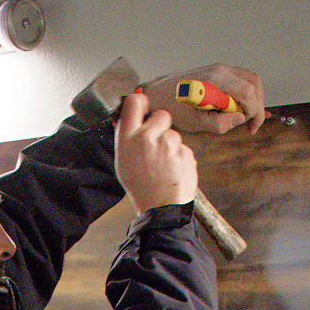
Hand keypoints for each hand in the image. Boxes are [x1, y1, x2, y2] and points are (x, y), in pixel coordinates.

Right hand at [114, 91, 197, 213]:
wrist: (161, 208)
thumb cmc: (141, 188)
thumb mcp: (123, 161)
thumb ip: (128, 137)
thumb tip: (130, 117)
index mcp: (129, 139)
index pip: (134, 102)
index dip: (139, 102)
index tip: (141, 105)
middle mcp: (149, 136)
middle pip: (161, 115)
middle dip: (160, 125)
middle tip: (156, 146)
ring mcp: (170, 143)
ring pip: (174, 134)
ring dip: (170, 145)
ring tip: (163, 166)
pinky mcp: (186, 151)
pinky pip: (183, 147)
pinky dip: (180, 157)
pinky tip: (172, 170)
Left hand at [145, 64, 265, 134]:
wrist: (159, 93)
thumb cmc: (173, 108)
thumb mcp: (195, 123)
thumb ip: (220, 123)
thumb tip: (241, 118)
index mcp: (215, 81)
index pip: (248, 92)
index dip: (254, 111)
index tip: (250, 126)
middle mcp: (220, 70)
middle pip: (254, 82)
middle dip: (257, 105)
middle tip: (251, 124)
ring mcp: (220, 68)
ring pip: (250, 79)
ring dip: (254, 98)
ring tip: (246, 118)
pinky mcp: (219, 70)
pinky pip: (241, 79)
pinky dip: (247, 93)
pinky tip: (242, 108)